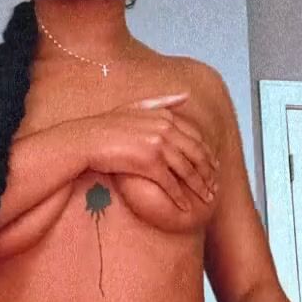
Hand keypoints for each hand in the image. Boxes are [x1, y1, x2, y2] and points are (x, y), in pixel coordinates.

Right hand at [79, 92, 218, 211]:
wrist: (86, 140)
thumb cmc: (107, 125)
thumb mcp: (135, 106)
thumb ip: (162, 101)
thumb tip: (186, 95)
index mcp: (165, 116)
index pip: (196, 137)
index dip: (207, 154)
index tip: (214, 166)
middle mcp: (165, 129)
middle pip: (196, 154)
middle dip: (209, 173)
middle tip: (215, 187)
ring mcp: (158, 146)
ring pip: (187, 170)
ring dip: (200, 187)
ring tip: (206, 198)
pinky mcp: (149, 163)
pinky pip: (171, 183)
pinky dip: (180, 196)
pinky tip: (185, 206)